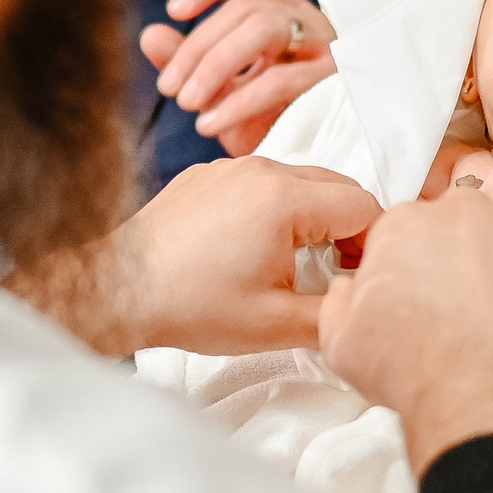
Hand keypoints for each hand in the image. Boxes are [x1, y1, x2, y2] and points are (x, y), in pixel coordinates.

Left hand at [33, 155, 377, 356]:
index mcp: (285, 198)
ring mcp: (229, 167)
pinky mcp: (206, 175)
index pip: (364, 206)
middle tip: (334, 273)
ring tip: (296, 263)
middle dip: (348, 228)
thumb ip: (335, 314)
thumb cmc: (193, 306)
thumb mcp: (276, 325)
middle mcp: (260, 169)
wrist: (119, 290)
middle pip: (336, 186)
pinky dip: (273, 208)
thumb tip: (363, 307)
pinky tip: (253, 248)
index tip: (356, 279)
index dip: (372, 246)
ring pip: (299, 180)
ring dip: (312, 217)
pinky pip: (259, 181)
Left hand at [137, 0, 338, 155]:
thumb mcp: (222, 91)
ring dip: (215, 63)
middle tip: (168, 87)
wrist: (313, 170)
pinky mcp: (336, 83)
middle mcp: (309, 22)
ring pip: (263, 29)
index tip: (174, 11)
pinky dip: (238, 101)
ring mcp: (327, 48)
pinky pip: (281, 80)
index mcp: (283, 13)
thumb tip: (150, 34)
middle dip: (198, 45)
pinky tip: (208, 125)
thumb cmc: (270, 122)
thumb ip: (189, 62)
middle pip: (246, 8)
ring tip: (186, 102)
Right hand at [319, 152, 492, 473]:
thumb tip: (344, 289)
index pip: (414, 216)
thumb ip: (338, 303)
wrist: (471, 397)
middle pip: (471, 192)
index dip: (422, 244)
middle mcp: (458, 212)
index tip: (428, 271)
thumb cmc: (409, 371)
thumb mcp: (340, 341)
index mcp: (402, 226)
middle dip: (475, 217)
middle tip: (479, 254)